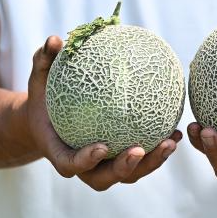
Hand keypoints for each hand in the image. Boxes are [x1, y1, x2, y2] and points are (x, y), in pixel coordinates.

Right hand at [27, 35, 180, 190]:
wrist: (47, 121)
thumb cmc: (43, 98)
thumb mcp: (39, 79)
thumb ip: (44, 61)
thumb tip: (54, 39)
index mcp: (60, 152)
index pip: (71, 164)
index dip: (86, 161)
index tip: (102, 147)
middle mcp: (83, 166)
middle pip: (104, 178)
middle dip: (124, 168)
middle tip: (140, 149)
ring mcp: (102, 167)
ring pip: (129, 174)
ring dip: (151, 163)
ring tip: (171, 142)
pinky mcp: (119, 161)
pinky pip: (141, 160)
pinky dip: (159, 150)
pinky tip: (177, 132)